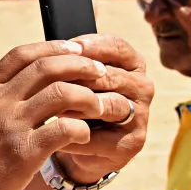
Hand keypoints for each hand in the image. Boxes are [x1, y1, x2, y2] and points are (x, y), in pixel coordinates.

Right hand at [0, 39, 131, 189]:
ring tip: (102, 107)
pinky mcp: (23, 154)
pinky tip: (84, 137)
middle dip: (83, 66)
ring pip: (64, 93)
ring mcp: (10, 127)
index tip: (76, 52)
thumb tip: (21, 85)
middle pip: (49, 66)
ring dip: (92, 97)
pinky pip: (66, 130)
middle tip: (101, 74)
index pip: (23, 54)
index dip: (55, 47)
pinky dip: (83, 129)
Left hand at [53, 33, 152, 184]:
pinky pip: (101, 136)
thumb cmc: (73, 100)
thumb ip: (71, 62)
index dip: (92, 45)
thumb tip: (56, 48)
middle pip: (111, 76)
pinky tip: (54, 132)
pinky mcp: (132, 143)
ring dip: (78, 106)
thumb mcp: (73, 77)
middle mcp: (142, 87)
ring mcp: (140, 116)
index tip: (68, 49)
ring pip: (111, 104)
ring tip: (51, 108)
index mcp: (132, 64)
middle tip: (48, 83)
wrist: (76, 142)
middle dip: (78, 78)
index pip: (117, 46)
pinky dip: (75, 133)